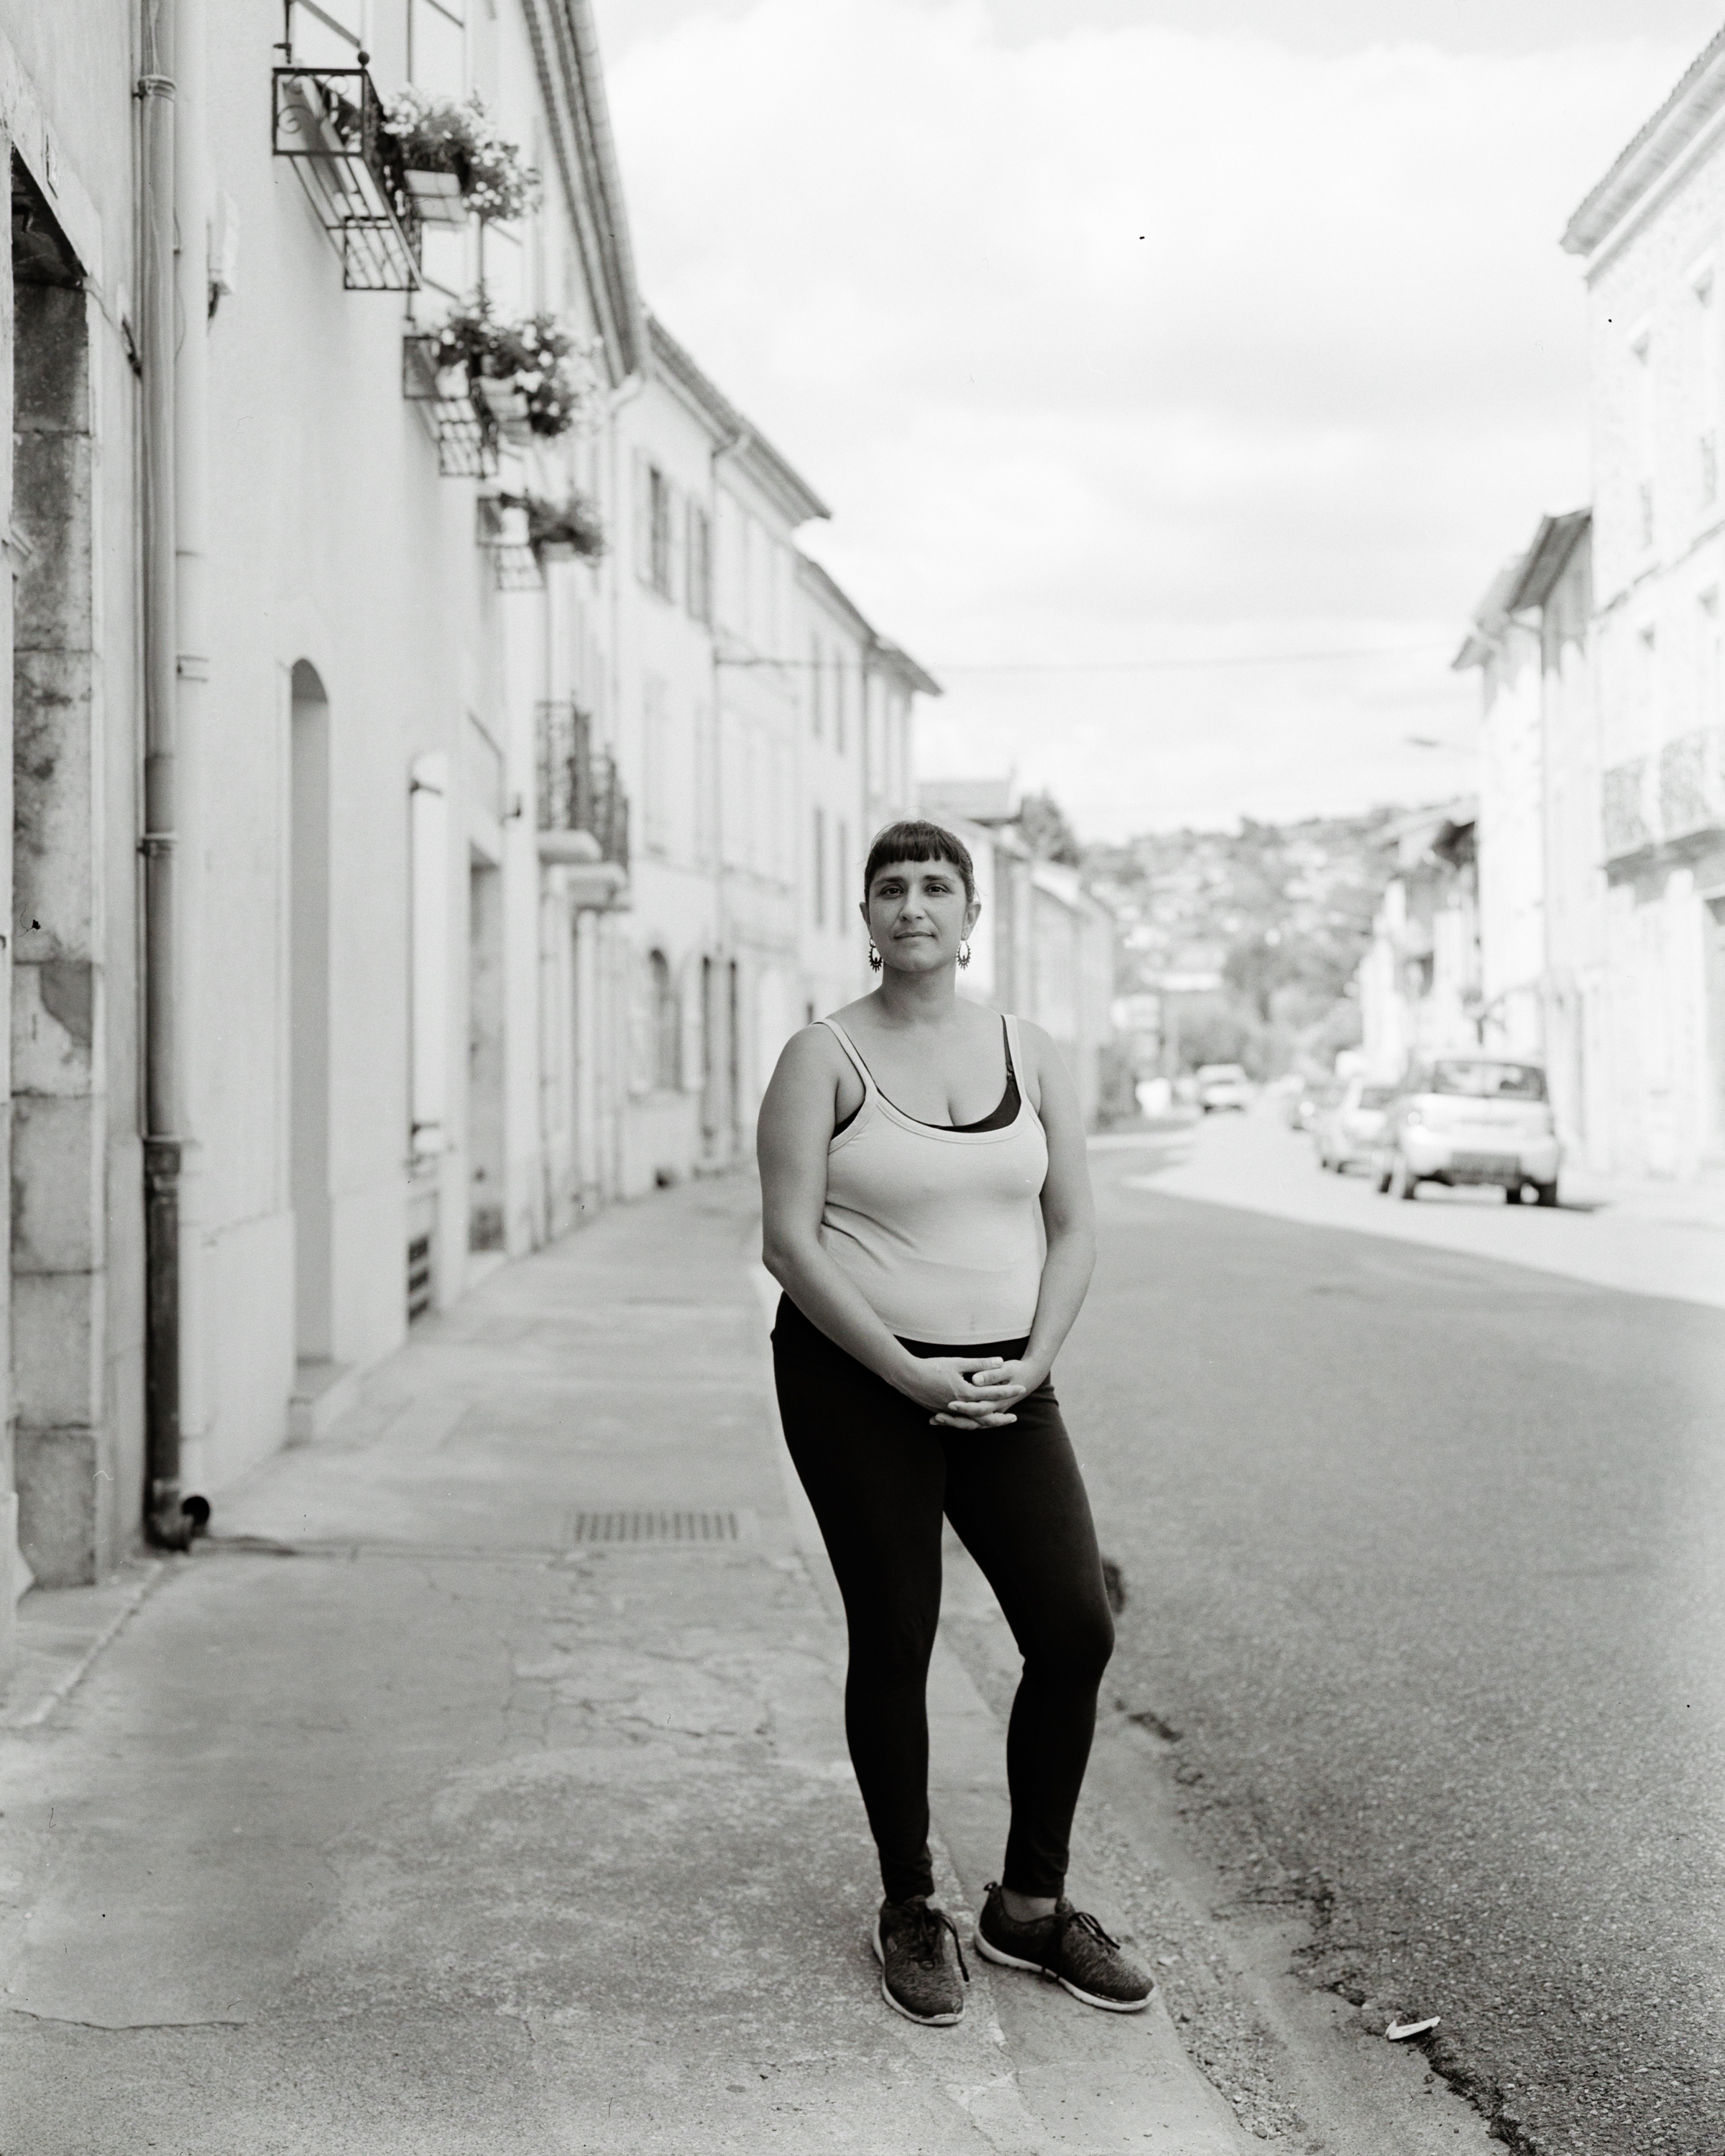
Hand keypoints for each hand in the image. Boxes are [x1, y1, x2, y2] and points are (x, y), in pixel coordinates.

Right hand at [898, 1355, 1028, 1429]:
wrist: (907, 1376)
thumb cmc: (932, 1367)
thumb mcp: (958, 1362)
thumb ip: (979, 1364)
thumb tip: (1000, 1361)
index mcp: (965, 1393)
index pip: (993, 1394)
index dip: (1008, 1390)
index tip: (1021, 1388)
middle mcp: (959, 1407)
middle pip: (986, 1417)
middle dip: (1001, 1417)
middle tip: (1014, 1417)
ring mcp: (950, 1413)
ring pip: (972, 1423)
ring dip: (986, 1423)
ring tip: (996, 1422)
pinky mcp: (941, 1414)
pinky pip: (960, 1423)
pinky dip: (970, 1424)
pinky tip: (974, 1423)